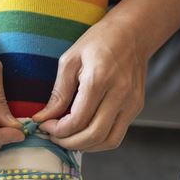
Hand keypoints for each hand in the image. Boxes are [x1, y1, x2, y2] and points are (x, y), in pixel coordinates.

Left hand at [31, 15, 147, 151]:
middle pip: (93, 135)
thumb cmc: (98, 41)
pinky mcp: (137, 107)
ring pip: (108, 141)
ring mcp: (131, 102)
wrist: (132, 33)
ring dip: (86, 146)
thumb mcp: (70, 60)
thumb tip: (43, 118)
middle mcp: (120, 94)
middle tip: (54, 137)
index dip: (57, 130)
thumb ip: (58, 93)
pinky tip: (85, 132)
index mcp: (99, 79)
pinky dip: (99, 141)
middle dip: (69, 142)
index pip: (77, 120)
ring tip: (68, 138)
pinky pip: (117, 135)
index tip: (45, 126)